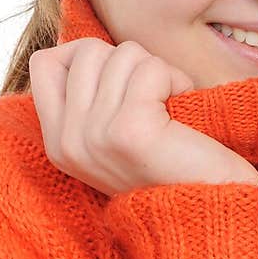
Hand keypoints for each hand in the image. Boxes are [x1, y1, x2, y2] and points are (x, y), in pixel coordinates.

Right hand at [29, 37, 257, 195]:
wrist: (212, 214)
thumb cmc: (174, 166)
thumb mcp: (113, 132)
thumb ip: (90, 95)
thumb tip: (83, 44)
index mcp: (58, 144)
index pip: (46, 63)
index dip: (88, 57)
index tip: (123, 88)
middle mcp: (67, 143)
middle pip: (86, 51)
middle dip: (130, 63)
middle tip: (155, 102)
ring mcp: (94, 137)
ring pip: (122, 54)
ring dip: (158, 72)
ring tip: (171, 112)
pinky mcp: (129, 131)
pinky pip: (151, 69)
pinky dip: (177, 81)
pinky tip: (183, 112)